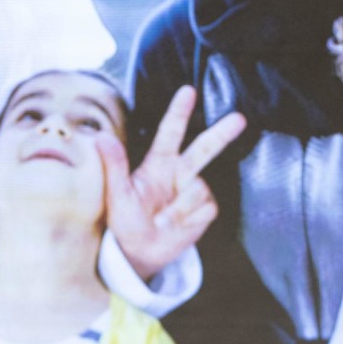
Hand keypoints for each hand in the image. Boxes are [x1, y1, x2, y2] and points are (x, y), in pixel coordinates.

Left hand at [100, 87, 245, 280]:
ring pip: (200, 189)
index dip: (180, 112)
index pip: (170, 133)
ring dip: (181, 208)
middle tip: (239, 119)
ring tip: (163, 221)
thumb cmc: (124, 221)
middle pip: (205, 148)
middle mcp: (179, 173)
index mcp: (157, 164)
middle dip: (222, 133)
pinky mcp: (204, 210)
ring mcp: (193, 191)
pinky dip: (190, 218)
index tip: (189, 91)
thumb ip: (113, 165)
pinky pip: (206, 207)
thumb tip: (103, 136)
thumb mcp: (116, 194)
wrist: (140, 251)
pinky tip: (177, 225)